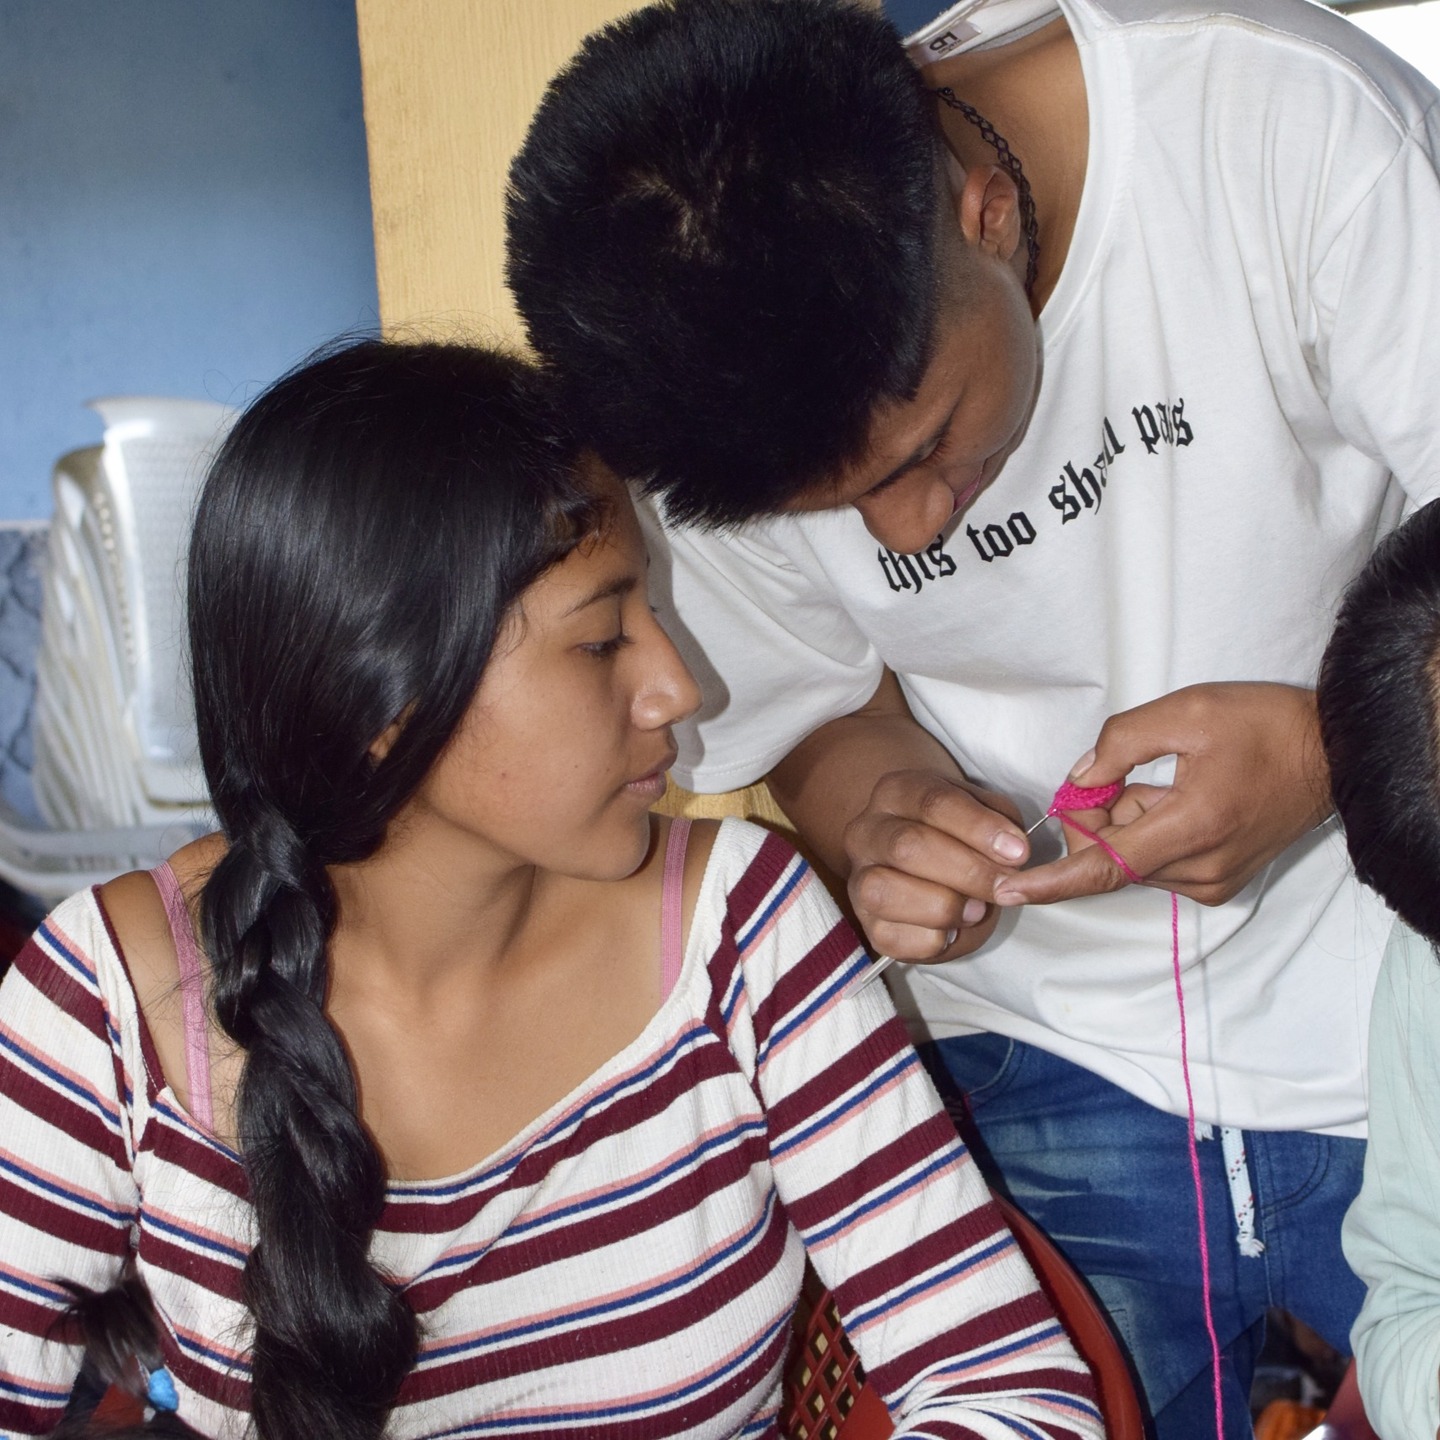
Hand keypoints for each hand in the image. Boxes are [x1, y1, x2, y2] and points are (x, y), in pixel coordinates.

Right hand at [844, 769, 1027, 961]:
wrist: (934, 869)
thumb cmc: (962, 837)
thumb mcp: (985, 815)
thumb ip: (1001, 825)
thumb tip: (1012, 854)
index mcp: (897, 792)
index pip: (933, 802)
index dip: (978, 828)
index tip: (1018, 852)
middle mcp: (867, 831)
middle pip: (907, 846)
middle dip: (967, 872)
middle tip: (1006, 887)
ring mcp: (859, 879)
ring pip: (884, 891)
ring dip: (943, 906)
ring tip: (977, 909)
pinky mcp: (868, 925)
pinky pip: (890, 936)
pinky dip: (930, 940)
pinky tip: (952, 931)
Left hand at [994, 682, 1330, 907]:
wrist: (1336, 751)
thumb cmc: (1264, 725)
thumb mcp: (1186, 712)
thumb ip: (1120, 745)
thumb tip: (1079, 781)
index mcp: (1191, 829)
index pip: (1102, 868)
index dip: (1049, 881)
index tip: (1006, 888)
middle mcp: (1201, 869)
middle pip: (1111, 860)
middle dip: (1096, 819)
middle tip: (1115, 772)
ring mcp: (1213, 882)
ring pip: (1132, 861)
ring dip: (1126, 823)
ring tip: (1167, 779)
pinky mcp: (1221, 883)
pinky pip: (1158, 864)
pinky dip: (1149, 832)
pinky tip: (1178, 797)